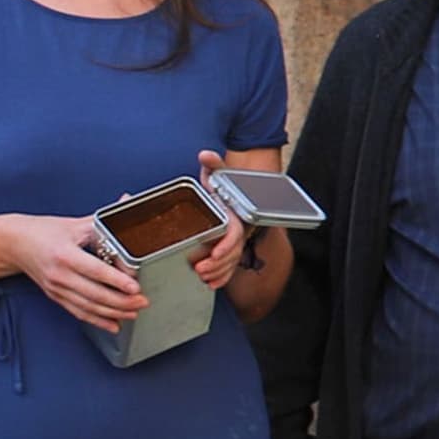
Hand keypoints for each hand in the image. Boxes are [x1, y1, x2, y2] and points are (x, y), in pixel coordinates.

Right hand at [13, 212, 145, 330]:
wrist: (14, 243)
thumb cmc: (45, 232)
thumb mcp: (74, 224)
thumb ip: (103, 220)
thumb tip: (127, 201)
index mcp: (65, 254)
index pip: (95, 270)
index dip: (116, 280)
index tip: (135, 286)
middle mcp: (59, 274)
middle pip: (94, 293)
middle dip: (121, 301)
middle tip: (142, 301)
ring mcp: (56, 288)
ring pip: (88, 306)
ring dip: (113, 312)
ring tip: (133, 312)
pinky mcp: (55, 296)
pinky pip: (78, 312)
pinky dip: (97, 320)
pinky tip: (113, 324)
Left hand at [187, 150, 250, 290]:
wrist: (235, 194)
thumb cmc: (224, 186)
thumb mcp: (219, 175)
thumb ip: (213, 165)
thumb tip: (205, 154)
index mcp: (236, 215)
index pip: (235, 233)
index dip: (226, 245)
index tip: (213, 254)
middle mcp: (239, 230)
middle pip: (234, 252)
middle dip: (218, 265)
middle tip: (200, 271)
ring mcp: (235, 241)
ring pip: (233, 262)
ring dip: (219, 272)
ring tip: (202, 277)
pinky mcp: (229, 250)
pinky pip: (230, 267)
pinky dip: (222, 277)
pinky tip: (210, 283)